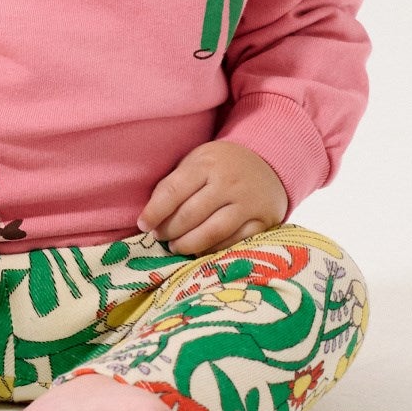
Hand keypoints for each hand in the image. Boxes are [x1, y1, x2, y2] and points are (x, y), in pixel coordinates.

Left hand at [136, 140, 287, 256]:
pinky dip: (213, 250)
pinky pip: (234, 242)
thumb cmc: (221, 164)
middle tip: (160, 236)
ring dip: (188, 244)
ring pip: (212, 232)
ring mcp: (248, 203)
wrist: (268, 161)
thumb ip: (175, 184)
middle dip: (169, 230)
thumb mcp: (197, 161)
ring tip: (176, 246)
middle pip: (190, 215)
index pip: (173, 191)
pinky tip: (200, 250)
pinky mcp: (263, 220)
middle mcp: (229, 182)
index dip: (155, 212)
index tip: (143, 224)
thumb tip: (150, 216)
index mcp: (207, 163)